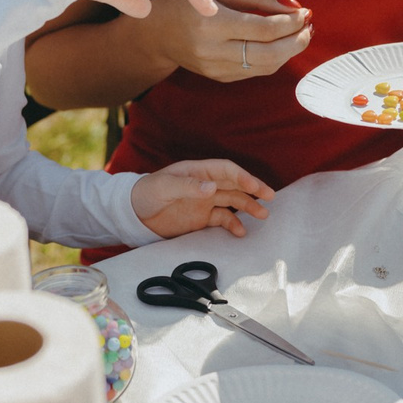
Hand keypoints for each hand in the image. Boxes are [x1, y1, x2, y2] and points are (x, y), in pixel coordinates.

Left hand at [132, 160, 274, 237]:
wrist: (132, 213)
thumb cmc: (146, 192)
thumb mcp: (165, 187)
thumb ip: (188, 186)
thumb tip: (212, 187)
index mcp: (198, 171)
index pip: (226, 170)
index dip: (242, 176)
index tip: (256, 187)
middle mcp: (205, 184)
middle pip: (234, 184)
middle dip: (253, 189)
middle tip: (270, 196)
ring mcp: (204, 201)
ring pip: (232, 201)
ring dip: (248, 206)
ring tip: (263, 215)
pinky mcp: (200, 218)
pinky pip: (222, 219)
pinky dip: (233, 224)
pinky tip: (241, 232)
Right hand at [143, 0, 313, 82]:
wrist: (160, 33)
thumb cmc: (193, 3)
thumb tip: (293, 6)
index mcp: (212, 23)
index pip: (263, 28)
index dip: (291, 22)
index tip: (305, 12)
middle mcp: (213, 50)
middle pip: (269, 53)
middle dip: (296, 41)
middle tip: (309, 27)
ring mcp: (216, 68)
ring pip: (266, 66)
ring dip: (290, 51)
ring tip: (300, 34)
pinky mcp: (219, 78)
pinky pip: (256, 72)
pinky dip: (274, 59)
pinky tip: (280, 45)